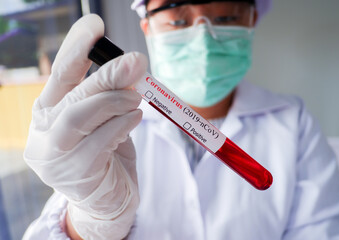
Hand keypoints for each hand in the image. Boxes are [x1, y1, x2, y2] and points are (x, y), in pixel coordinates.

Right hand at [24, 14, 146, 238]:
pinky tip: (134, 119)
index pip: (60, 74)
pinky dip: (122, 124)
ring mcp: (56, 155)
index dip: (76, 48)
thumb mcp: (107, 120)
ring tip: (135, 98)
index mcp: (50, 111)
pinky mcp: (75, 174)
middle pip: (74, 95)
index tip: (95, 25)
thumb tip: (130, 68)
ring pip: (81, 116)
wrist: (105, 200)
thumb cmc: (106, 155)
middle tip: (135, 61)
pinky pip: (100, 141)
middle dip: (106, 74)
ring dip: (115, 100)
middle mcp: (46, 131)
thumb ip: (112, 96)